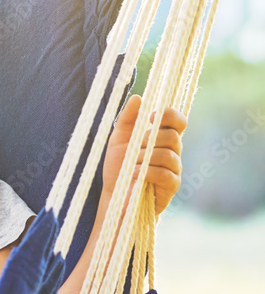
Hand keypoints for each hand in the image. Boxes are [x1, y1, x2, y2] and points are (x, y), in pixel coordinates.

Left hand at [102, 95, 186, 214]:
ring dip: (145, 157)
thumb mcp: (118, 139)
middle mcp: (173, 152)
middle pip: (173, 136)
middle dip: (149, 140)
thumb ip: (127, 118)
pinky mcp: (172, 187)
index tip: (151, 117)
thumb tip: (138, 98)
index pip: (179, 121)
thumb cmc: (117, 167)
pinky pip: (166, 174)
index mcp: (162, 138)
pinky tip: (133, 174)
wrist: (113, 195)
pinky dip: (147, 172)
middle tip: (134, 148)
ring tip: (130, 165)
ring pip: (169, 155)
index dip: (170, 115)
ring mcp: (174, 169)